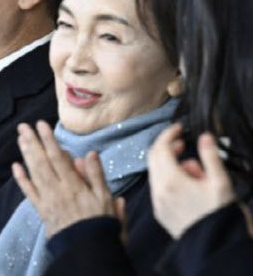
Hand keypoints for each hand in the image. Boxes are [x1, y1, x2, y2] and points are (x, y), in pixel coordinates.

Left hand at [13, 121, 124, 237]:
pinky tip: (15, 167)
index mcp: (74, 184)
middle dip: (33, 142)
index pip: (58, 157)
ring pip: (34, 173)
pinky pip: (29, 192)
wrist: (88, 250)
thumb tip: (90, 153)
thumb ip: (97, 175)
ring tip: (20, 139)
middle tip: (23, 126)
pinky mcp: (41, 210)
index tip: (41, 124)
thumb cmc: (101, 224)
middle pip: (42, 162)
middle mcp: (57, 189)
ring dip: (26, 155)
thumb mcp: (106, 199)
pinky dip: (21, 179)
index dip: (49, 140)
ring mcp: (47, 199)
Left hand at [148, 123, 235, 238]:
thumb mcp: (220, 182)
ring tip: (193, 169)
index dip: (168, 134)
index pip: (161, 148)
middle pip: (153, 158)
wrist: (214, 245)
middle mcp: (158, 190)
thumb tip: (204, 136)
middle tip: (183, 144)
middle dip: (166, 147)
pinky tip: (185, 183)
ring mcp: (156, 202)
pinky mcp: (159, 212)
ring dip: (168, 163)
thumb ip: (210, 156)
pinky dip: (166, 178)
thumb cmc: (219, 213)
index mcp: (170, 180)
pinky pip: (157, 187)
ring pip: (155, 173)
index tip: (179, 128)